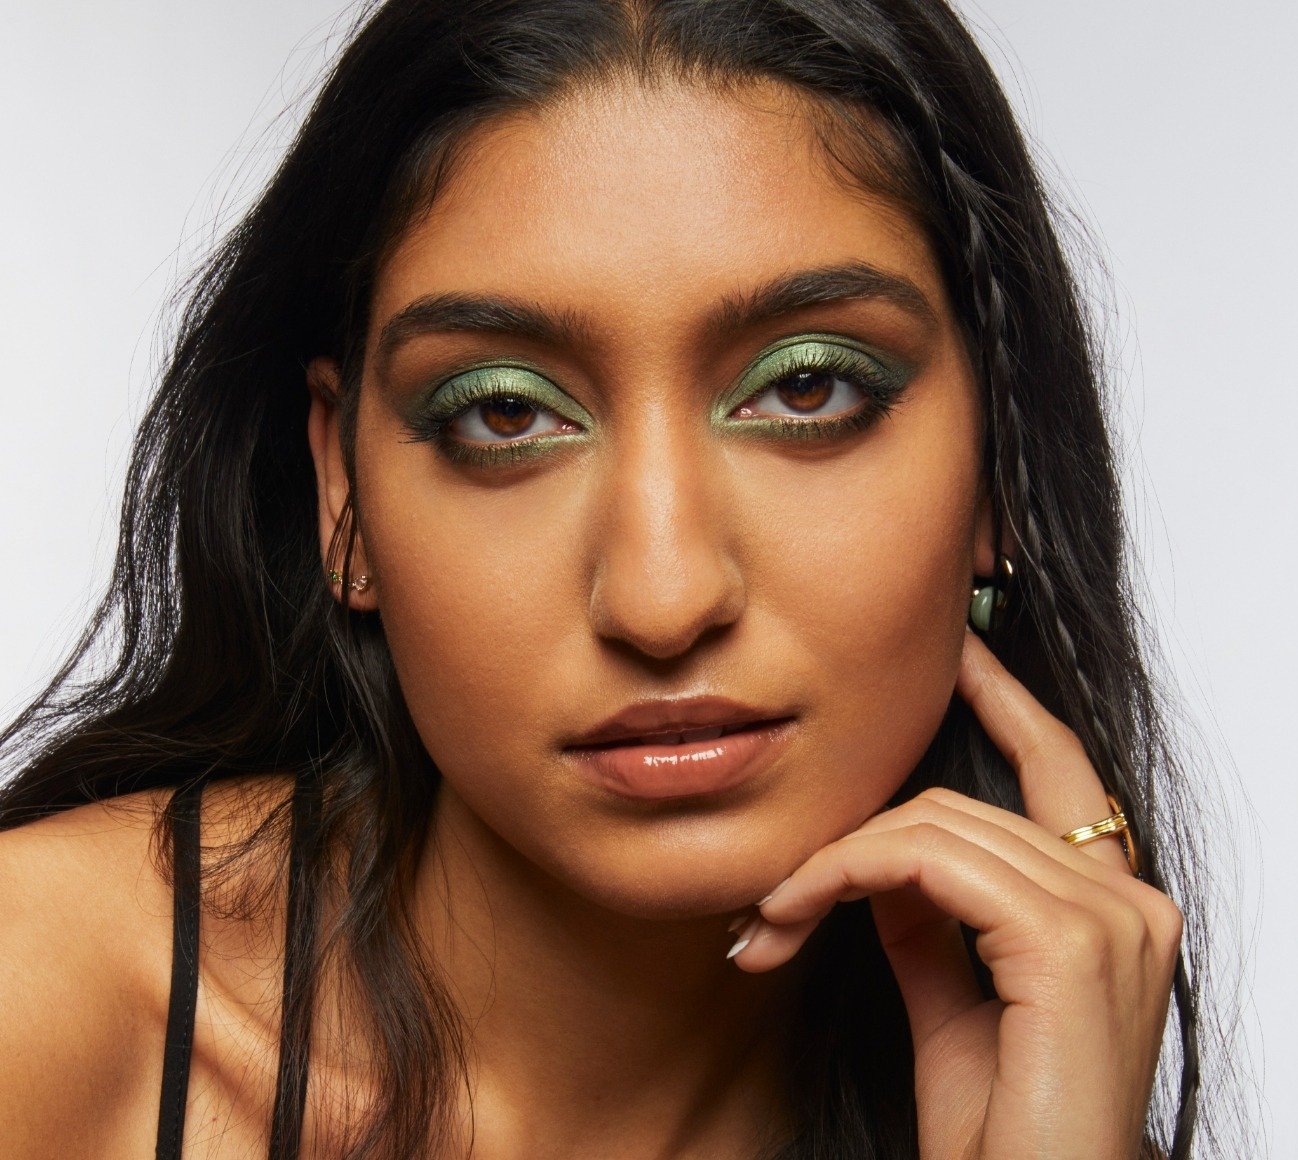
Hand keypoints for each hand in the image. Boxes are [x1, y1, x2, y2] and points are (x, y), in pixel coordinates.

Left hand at [729, 629, 1182, 1159]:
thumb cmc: (1005, 1138)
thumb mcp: (958, 1007)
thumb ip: (936, 926)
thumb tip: (891, 865)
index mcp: (1118, 910)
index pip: (1056, 769)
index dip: (1004, 699)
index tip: (953, 653)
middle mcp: (1133, 903)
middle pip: (961, 805)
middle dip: (850, 839)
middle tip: (773, 893)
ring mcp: (1112, 921)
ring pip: (932, 828)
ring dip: (831, 863)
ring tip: (771, 917)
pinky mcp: (1070, 946)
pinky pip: (927, 863)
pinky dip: (845, 874)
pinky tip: (795, 911)